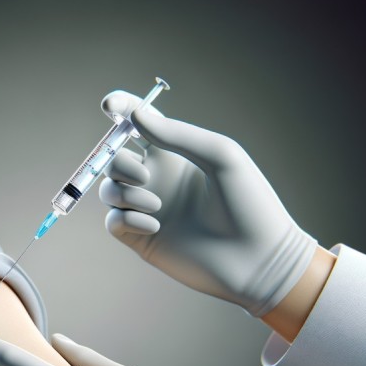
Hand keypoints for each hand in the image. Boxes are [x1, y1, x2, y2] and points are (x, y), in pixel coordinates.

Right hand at [98, 92, 315, 316]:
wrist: (257, 260)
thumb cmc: (249, 204)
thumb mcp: (220, 157)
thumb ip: (176, 134)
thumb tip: (137, 115)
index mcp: (176, 154)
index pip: (138, 123)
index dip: (121, 108)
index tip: (109, 105)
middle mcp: (158, 178)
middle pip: (114, 158)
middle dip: (118, 162)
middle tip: (146, 176)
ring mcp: (147, 209)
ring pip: (108, 189)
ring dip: (124, 192)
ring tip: (158, 205)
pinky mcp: (141, 239)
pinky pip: (113, 222)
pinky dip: (127, 219)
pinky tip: (156, 226)